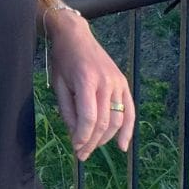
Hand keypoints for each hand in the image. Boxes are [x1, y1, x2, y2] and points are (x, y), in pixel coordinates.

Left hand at [45, 9, 134, 161]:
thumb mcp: (59, 84)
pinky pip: (130, 111)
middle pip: (104, 122)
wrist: (75, 35)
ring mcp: (117, 82)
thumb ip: (68, 111)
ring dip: (105, 138)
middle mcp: (105, 81)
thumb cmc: (63, 59)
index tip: (75, 147)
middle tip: (81, 153)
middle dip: (92, 142)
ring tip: (92, 147)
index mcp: (86, 80)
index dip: (82, 137)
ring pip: (117, 120)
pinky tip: (123, 146)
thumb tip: (76, 136)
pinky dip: (128, 130)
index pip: (89, 118)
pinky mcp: (123, 82)